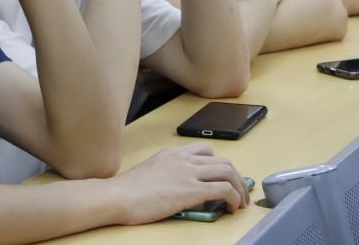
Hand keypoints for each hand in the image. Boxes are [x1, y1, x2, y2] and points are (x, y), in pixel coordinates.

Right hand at [113, 143, 247, 224]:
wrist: (117, 196)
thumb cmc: (127, 190)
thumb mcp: (150, 170)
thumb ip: (168, 171)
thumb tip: (178, 185)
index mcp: (173, 152)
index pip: (207, 150)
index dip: (220, 165)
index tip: (223, 178)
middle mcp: (184, 158)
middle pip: (223, 161)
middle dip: (236, 177)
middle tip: (239, 192)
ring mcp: (188, 173)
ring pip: (228, 172)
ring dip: (239, 188)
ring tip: (240, 202)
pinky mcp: (191, 190)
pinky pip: (223, 189)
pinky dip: (233, 197)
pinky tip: (232, 208)